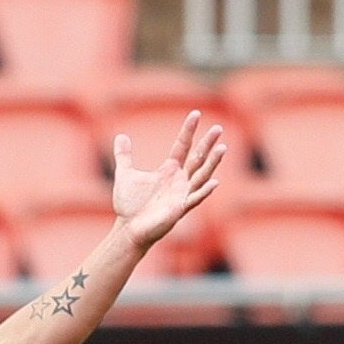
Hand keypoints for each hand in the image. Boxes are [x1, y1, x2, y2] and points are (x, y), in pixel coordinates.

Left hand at [112, 111, 228, 250]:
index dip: (189, 130)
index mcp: (169, 171)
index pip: (183, 146)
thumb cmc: (129, 205)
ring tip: (222, 147)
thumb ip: (124, 155)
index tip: (196, 113)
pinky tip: (214, 181)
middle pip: (197, 158)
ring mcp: (182, 195)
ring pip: (201, 175)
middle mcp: (179, 181)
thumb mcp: (125, 174)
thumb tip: (121, 136)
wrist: (128, 229)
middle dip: (208, 143)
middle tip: (218, 127)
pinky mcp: (180, 209)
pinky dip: (204, 191)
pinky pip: (194, 199)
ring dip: (212, 162)